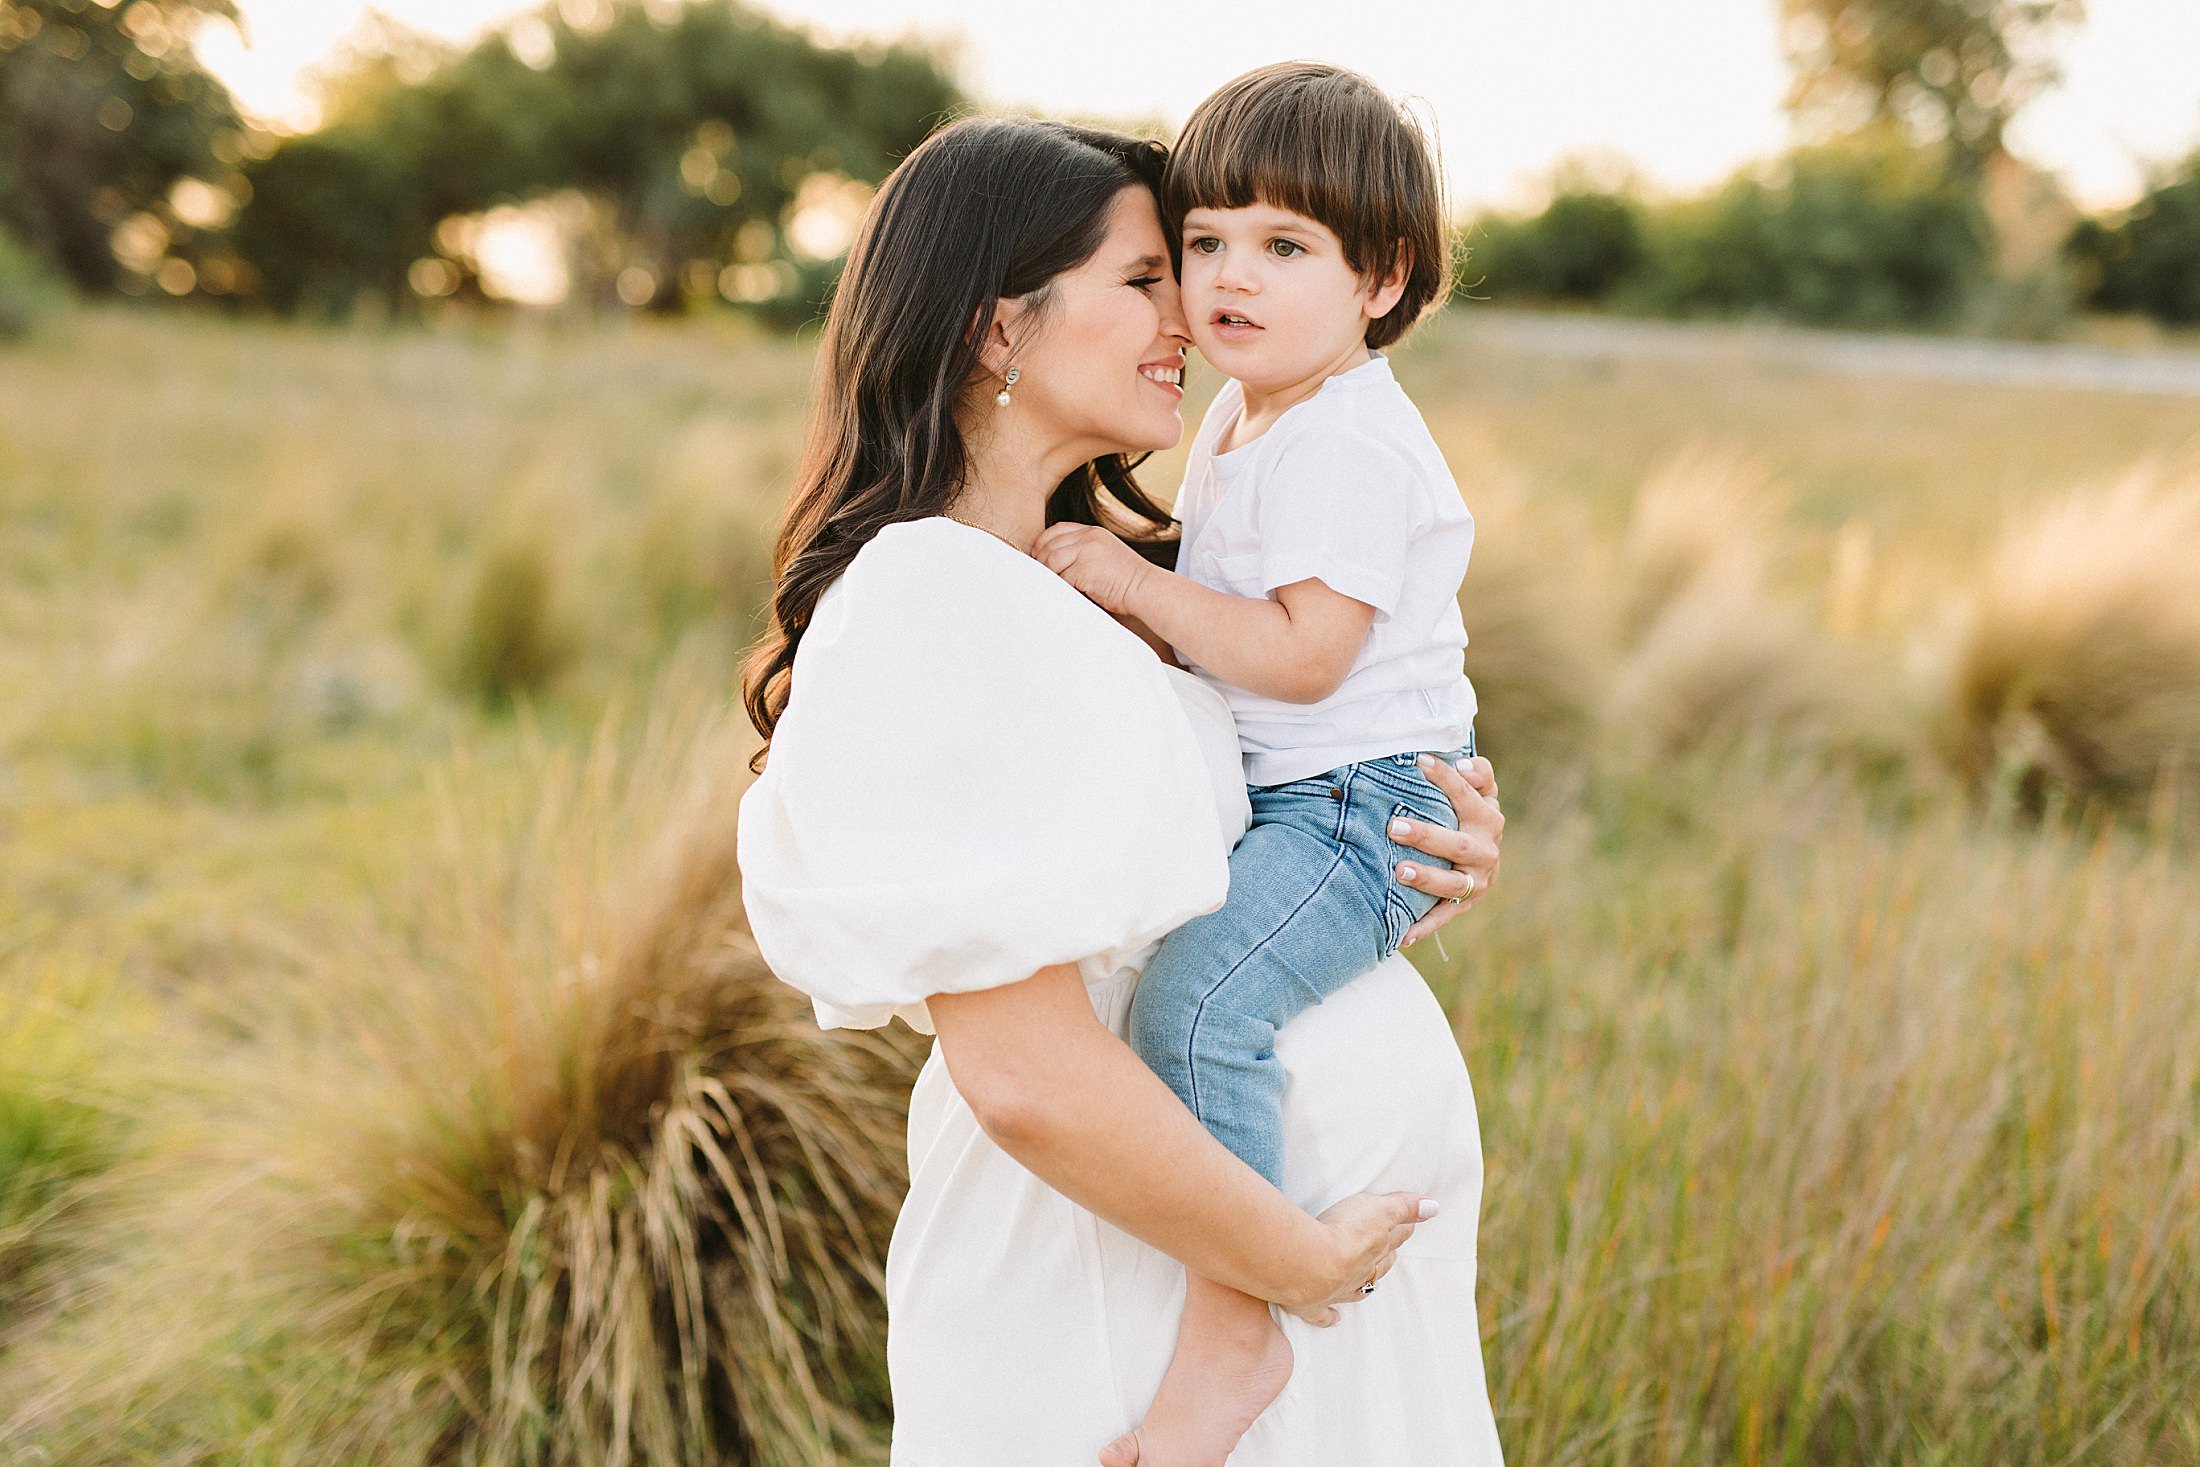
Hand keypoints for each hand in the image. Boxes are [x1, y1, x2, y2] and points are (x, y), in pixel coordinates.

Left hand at [1033, 522, 1153, 617]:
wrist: (1146, 588)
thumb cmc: (1126, 579)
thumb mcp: (1105, 553)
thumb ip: (1083, 551)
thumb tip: (1053, 562)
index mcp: (1093, 532)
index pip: (1057, 530)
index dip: (1042, 542)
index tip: (1037, 556)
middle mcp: (1089, 537)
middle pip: (1050, 545)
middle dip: (1041, 561)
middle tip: (1039, 575)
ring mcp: (1086, 552)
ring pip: (1051, 561)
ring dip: (1048, 575)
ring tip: (1051, 585)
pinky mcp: (1084, 570)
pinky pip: (1060, 578)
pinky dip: (1058, 587)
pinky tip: (1061, 592)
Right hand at [1281, 1191, 1436, 1327]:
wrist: (1309, 1264)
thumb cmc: (1343, 1232)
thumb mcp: (1378, 1209)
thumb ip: (1403, 1207)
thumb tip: (1432, 1207)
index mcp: (1376, 1249)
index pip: (1393, 1238)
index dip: (1401, 1231)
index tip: (1408, 1227)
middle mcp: (1362, 1273)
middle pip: (1379, 1265)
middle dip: (1386, 1257)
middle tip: (1390, 1252)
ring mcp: (1338, 1290)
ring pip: (1357, 1288)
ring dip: (1364, 1283)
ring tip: (1370, 1279)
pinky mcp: (1313, 1304)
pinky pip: (1325, 1314)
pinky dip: (1330, 1317)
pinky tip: (1335, 1319)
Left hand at [1394, 754, 1501, 946]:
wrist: (1486, 862)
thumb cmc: (1471, 817)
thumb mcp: (1481, 793)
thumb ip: (1478, 774)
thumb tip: (1463, 764)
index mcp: (1488, 819)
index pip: (1467, 796)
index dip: (1446, 778)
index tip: (1420, 761)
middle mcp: (1486, 852)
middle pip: (1457, 845)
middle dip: (1426, 836)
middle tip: (1394, 826)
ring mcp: (1476, 882)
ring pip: (1452, 885)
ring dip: (1426, 879)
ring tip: (1399, 872)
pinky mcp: (1464, 906)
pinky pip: (1442, 918)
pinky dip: (1423, 927)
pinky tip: (1402, 935)